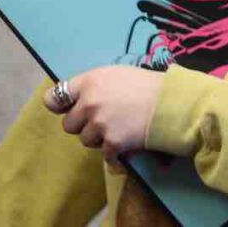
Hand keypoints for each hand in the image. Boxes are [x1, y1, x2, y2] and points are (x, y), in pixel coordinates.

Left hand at [43, 66, 163, 162]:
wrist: (172, 102)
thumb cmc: (148, 84)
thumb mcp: (117, 74)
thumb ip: (94, 86)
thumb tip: (79, 100)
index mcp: (90, 82)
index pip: (54, 98)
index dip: (60, 106)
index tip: (68, 109)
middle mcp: (89, 103)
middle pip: (69, 124)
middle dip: (84, 125)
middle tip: (104, 120)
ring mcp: (99, 124)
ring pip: (85, 140)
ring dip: (99, 138)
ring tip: (120, 129)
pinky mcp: (112, 142)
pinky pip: (104, 154)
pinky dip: (115, 152)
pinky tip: (127, 143)